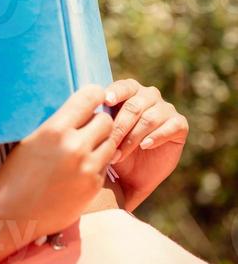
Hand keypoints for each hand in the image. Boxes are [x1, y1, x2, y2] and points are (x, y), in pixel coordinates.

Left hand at [104, 79, 188, 201]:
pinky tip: (145, 146)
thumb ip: (98, 121)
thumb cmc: (113, 150)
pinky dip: (156, 136)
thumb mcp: (103, 135)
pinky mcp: (180, 125)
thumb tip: (84, 111)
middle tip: (108, 146)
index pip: (123, 86)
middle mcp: (149, 96)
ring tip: (120, 154)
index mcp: (130, 92)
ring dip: (133, 137)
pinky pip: (170, 126)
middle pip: (134, 106)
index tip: (105, 102)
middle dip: (119, 127)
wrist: (132, 176)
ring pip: (149, 118)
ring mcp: (165, 109)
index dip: (115, 92)